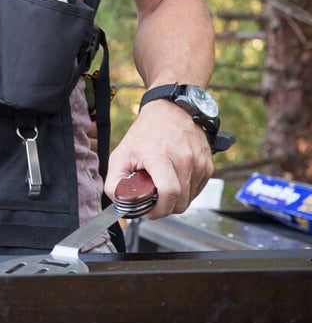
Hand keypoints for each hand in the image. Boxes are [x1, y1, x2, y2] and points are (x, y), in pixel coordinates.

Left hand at [105, 100, 213, 218]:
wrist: (169, 111)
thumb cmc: (144, 133)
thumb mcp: (120, 155)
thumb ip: (115, 182)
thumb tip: (119, 203)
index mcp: (161, 156)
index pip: (169, 192)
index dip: (159, 209)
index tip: (150, 211)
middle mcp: (185, 159)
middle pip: (181, 202)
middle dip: (165, 207)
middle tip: (153, 199)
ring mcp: (199, 162)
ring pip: (190, 199)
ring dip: (175, 199)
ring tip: (161, 184)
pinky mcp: (208, 165)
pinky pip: (197, 190)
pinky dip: (185, 191)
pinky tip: (174, 179)